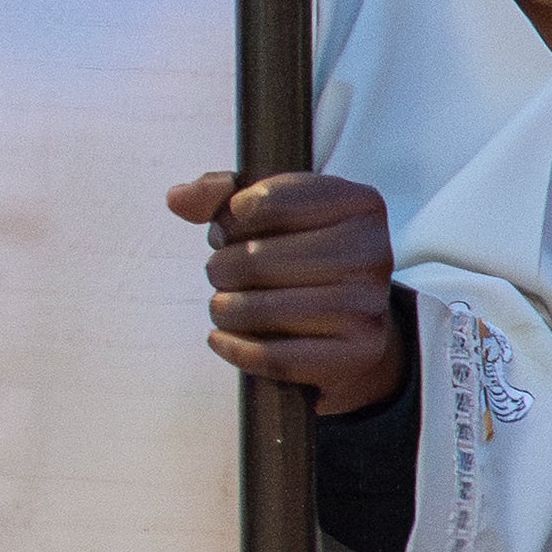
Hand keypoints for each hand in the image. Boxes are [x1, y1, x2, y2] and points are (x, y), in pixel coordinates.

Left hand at [170, 169, 409, 410]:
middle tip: (226, 274)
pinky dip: (234, 348)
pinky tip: (222, 338)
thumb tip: (178, 198)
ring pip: (259, 309)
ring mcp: (367, 305)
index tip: (232, 232)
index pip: (264, 201)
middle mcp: (373, 252)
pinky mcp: (356, 352)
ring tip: (227, 306)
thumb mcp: (274, 212)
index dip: (230, 219)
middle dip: (222, 268)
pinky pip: (272, 356)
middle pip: (256, 260)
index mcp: (359, 203)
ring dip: (224, 309)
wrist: (354, 320)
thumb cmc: (305, 256)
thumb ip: (222, 195)